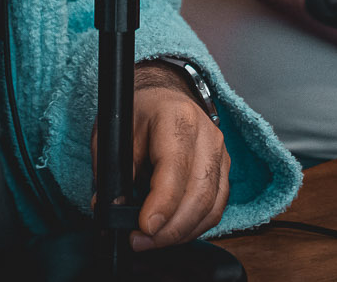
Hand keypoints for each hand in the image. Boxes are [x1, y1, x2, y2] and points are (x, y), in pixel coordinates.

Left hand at [92, 65, 230, 250]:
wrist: (163, 95)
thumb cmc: (138, 113)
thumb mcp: (114, 135)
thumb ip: (114, 174)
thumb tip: (112, 213)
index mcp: (176, 117)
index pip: (175, 169)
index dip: (161, 204)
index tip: (143, 228)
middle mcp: (206, 134)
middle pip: (199, 194)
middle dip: (170, 228)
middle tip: (141, 242)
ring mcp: (220, 152)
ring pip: (211, 206)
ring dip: (182, 233)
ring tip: (152, 241)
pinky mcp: (224, 169)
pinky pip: (216, 208)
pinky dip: (195, 227)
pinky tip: (172, 232)